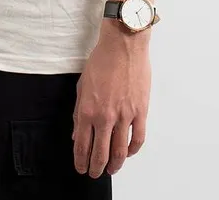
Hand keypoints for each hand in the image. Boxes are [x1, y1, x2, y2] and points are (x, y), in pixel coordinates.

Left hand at [72, 25, 151, 177]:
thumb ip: (79, 112)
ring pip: (119, 151)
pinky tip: (128, 152)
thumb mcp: (82, 85)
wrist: (123, 45)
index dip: (81, 161)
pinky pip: (137, 139)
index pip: (83, 146)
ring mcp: (124, 116)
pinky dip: (133, 150)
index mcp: (88, 110)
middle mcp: (105, 116)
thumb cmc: (102, 60)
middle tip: (94, 173)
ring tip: (111, 169)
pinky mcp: (140, 111)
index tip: (81, 167)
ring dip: (114, 165)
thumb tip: (77, 134)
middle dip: (96, 168)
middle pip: (100, 154)